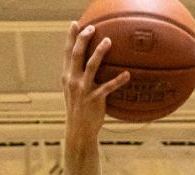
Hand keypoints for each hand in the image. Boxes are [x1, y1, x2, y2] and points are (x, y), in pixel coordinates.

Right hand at [61, 22, 129, 143]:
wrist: (79, 130)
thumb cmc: (79, 109)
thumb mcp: (73, 91)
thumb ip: (77, 76)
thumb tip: (86, 62)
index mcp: (68, 77)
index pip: (67, 53)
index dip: (71, 38)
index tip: (75, 24)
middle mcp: (73, 80)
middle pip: (77, 54)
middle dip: (83, 39)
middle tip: (92, 28)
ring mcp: (83, 89)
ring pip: (91, 66)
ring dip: (100, 52)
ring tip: (108, 41)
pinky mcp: (95, 99)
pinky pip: (108, 87)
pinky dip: (118, 80)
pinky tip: (127, 75)